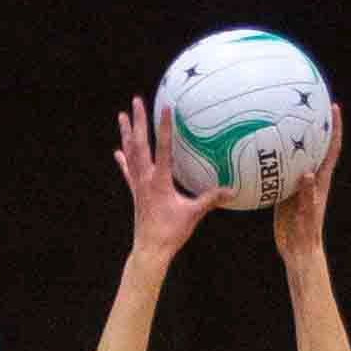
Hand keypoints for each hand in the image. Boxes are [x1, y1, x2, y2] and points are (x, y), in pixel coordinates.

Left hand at [114, 95, 215, 264]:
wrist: (150, 250)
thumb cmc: (171, 233)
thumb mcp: (194, 214)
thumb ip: (211, 199)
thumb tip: (232, 190)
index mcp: (159, 181)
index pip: (163, 148)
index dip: (165, 127)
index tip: (166, 107)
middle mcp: (145, 179)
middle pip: (140, 144)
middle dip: (139, 121)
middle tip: (137, 100)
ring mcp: (138, 185)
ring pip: (130, 153)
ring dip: (127, 133)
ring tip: (122, 115)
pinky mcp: (135, 193)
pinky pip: (128, 172)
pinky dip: (123, 160)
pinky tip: (118, 150)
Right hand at [272, 104, 342, 267]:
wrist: (299, 250)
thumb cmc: (306, 234)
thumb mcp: (307, 214)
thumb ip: (308, 196)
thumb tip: (307, 175)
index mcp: (321, 180)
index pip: (331, 148)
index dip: (334, 127)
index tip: (333, 107)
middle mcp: (312, 177)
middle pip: (316, 144)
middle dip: (314, 123)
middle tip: (307, 101)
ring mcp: (298, 183)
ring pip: (297, 154)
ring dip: (292, 137)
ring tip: (281, 116)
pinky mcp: (286, 191)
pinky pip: (280, 168)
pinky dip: (273, 157)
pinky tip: (258, 149)